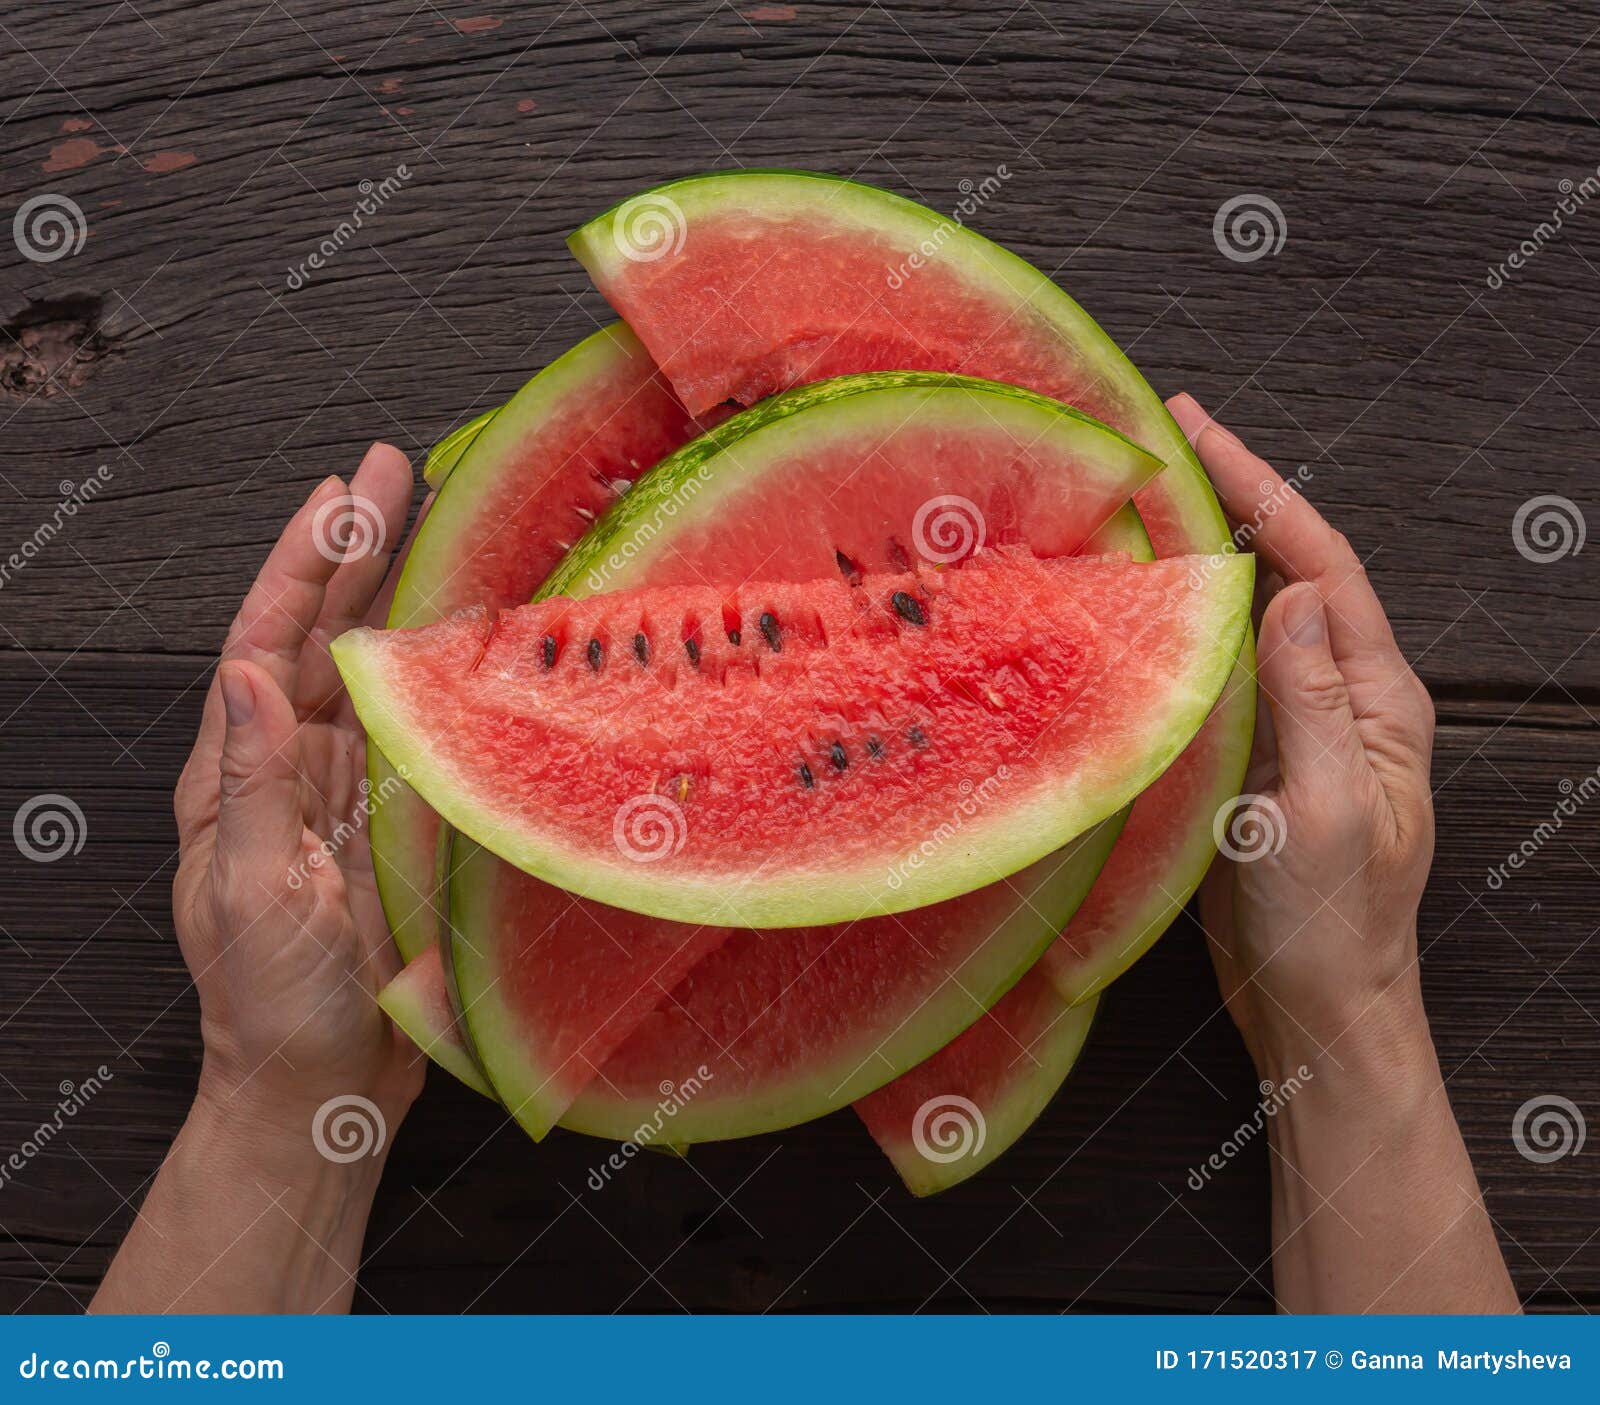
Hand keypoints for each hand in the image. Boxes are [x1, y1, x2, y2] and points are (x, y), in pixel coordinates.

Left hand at [172, 448, 424, 1130]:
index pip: (265, 642)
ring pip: (366, 669)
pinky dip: (431, 670)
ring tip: (422, 522)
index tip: (338, 490)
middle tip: (390, 470)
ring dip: (390, 592)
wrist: (316, 1087)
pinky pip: (410, 727)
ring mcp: (340, 792)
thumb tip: (243, 671)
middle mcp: (287, 770)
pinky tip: (456, 633)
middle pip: (319, 634)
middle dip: (350, 547)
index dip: (300, 561)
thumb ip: (252, 784)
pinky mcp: (387, 821)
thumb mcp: (255, 896)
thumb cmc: (273, 1006)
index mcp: (238, 779)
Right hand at [1168, 395, 1436, 1073]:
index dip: (1263, 487)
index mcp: (1380, 698)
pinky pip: (1220, 669)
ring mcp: (1300, 724)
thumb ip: (1314, 702)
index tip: (1201, 429)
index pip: (1321, 563)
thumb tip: (1288, 593)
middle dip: (1232, 497)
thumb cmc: (1333, 924)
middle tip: (1162, 440)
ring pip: (1250, 613)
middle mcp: (1344, 696)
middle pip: (1288, 569)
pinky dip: (1181, 623)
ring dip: (1202, 552)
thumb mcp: (1328, 810)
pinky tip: (1137, 607)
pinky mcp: (1258, 756)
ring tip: (1141, 500)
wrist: (1317, 1004)